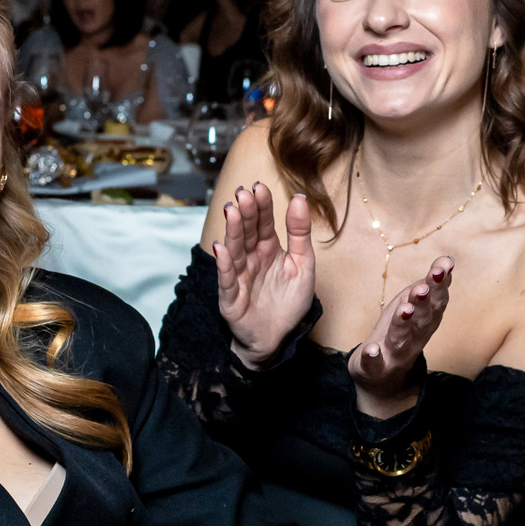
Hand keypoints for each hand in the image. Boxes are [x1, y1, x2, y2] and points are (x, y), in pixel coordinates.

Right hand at [213, 182, 317, 369]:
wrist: (277, 338)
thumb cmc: (288, 302)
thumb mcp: (303, 265)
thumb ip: (300, 233)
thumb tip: (299, 198)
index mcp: (268, 249)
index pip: (263, 222)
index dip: (261, 205)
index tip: (259, 187)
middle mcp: (251, 258)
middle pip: (247, 232)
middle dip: (245, 212)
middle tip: (243, 194)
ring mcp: (239, 276)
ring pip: (235, 250)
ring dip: (233, 231)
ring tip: (232, 212)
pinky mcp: (231, 297)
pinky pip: (227, 279)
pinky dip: (224, 265)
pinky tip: (221, 249)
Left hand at [348, 258, 452, 417]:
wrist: (382, 378)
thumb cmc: (402, 332)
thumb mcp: (415, 305)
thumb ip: (431, 284)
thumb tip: (448, 259)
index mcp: (426, 321)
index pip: (436, 301)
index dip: (440, 284)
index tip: (443, 266)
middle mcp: (415, 338)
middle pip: (422, 320)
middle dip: (423, 303)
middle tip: (422, 287)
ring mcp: (395, 354)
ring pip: (401, 339)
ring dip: (403, 324)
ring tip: (403, 310)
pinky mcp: (375, 367)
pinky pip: (374, 363)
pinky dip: (373, 357)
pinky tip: (371, 350)